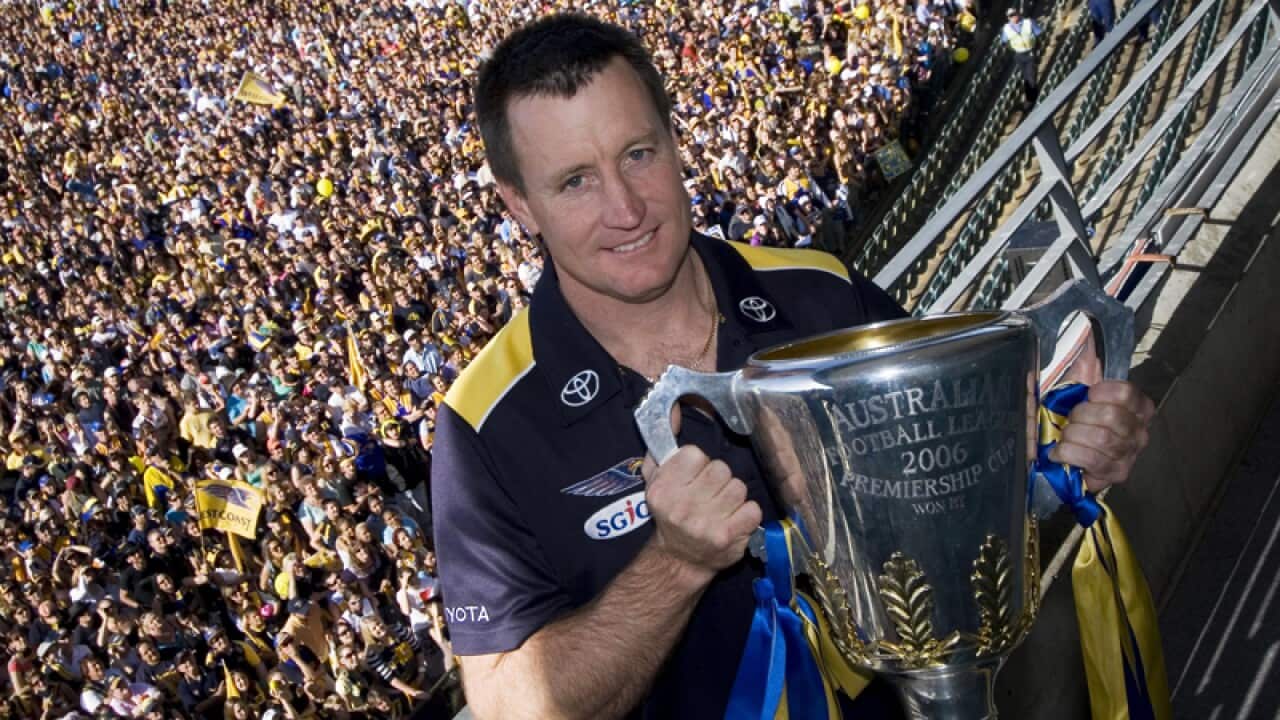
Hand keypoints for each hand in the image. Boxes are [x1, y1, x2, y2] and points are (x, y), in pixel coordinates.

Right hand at [641, 415, 760, 580]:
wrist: (679, 559)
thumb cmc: (670, 514)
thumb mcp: (655, 480)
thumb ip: (661, 446)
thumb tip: (673, 411)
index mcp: (663, 490)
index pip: (695, 455)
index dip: (698, 465)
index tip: (693, 479)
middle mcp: (682, 507)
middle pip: (721, 470)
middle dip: (718, 480)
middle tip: (709, 494)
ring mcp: (707, 524)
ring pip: (739, 487)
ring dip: (733, 497)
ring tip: (721, 508)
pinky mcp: (729, 538)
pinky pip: (752, 509)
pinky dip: (746, 514)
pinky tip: (734, 520)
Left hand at [1051, 337, 1155, 491]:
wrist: (1072, 456)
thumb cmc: (1078, 420)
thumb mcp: (1080, 388)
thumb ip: (1085, 364)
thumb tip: (1086, 334)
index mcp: (1138, 406)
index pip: (1126, 393)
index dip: (1101, 392)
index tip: (1087, 394)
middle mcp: (1140, 430)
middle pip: (1112, 416)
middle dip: (1080, 416)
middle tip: (1069, 420)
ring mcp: (1130, 453)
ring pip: (1102, 438)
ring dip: (1073, 436)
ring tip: (1065, 437)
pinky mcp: (1117, 473)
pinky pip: (1093, 460)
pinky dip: (1070, 453)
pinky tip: (1060, 452)